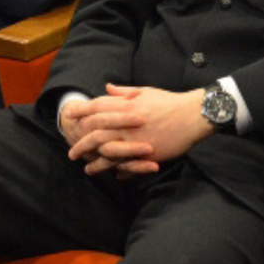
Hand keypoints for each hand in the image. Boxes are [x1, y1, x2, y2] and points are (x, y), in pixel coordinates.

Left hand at [66, 84, 213, 177]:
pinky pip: (129, 165)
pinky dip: (120, 171)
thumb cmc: (169, 101)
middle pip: (96, 135)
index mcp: (125, 106)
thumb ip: (123, 92)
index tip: (69, 117)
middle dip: (82, 144)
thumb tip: (107, 88)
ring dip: (97, 164)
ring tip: (88, 171)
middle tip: (72, 153)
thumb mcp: (144, 91)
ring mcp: (136, 139)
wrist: (193, 114)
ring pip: (109, 154)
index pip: (95, 108)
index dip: (80, 113)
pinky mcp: (148, 153)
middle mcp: (126, 123)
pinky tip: (115, 176)